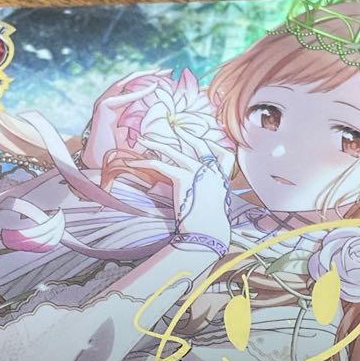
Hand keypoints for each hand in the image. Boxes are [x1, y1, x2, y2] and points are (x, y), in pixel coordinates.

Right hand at [81, 69, 170, 169]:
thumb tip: (169, 126)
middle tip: (168, 71)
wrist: (100, 163)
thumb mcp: (139, 137)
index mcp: (118, 107)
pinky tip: (153, 87)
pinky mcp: (103, 107)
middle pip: (131, 82)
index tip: (169, 79)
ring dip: (144, 77)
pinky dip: (139, 92)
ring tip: (161, 73)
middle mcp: (110, 102)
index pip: (135, 89)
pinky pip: (124, 96)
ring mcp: (104, 103)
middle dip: (150, 75)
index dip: (151, 82)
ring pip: (127, 84)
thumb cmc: (118, 154)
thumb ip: (149, 128)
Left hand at [128, 135, 231, 250]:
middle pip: (201, 145)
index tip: (205, 142)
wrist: (207, 233)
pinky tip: (134, 164)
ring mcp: (198, 173)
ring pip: (175, 152)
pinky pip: (161, 165)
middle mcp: (213, 172)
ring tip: (145, 140)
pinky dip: (146, 163)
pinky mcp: (183, 178)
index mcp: (222, 179)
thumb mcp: (213, 208)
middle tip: (175, 127)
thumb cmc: (210, 227)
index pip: (225, 155)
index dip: (214, 147)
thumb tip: (194, 194)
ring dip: (157, 144)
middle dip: (187, 135)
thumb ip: (207, 195)